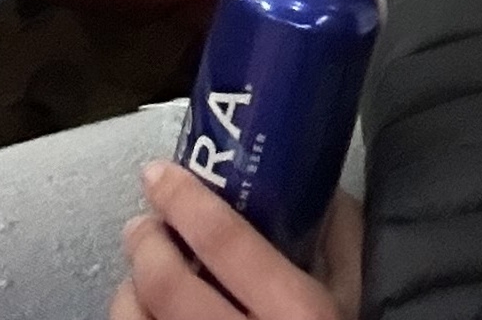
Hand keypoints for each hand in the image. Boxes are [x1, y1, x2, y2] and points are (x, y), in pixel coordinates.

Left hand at [112, 158, 357, 319]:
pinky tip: (144, 318)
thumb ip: (340, 240)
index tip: (160, 175)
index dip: (184, 201)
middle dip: (145, 244)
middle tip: (144, 224)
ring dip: (128, 293)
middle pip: (169, 286)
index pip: (226, 244)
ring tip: (137, 276)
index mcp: (297, 317)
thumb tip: (316, 185)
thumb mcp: (353, 300)